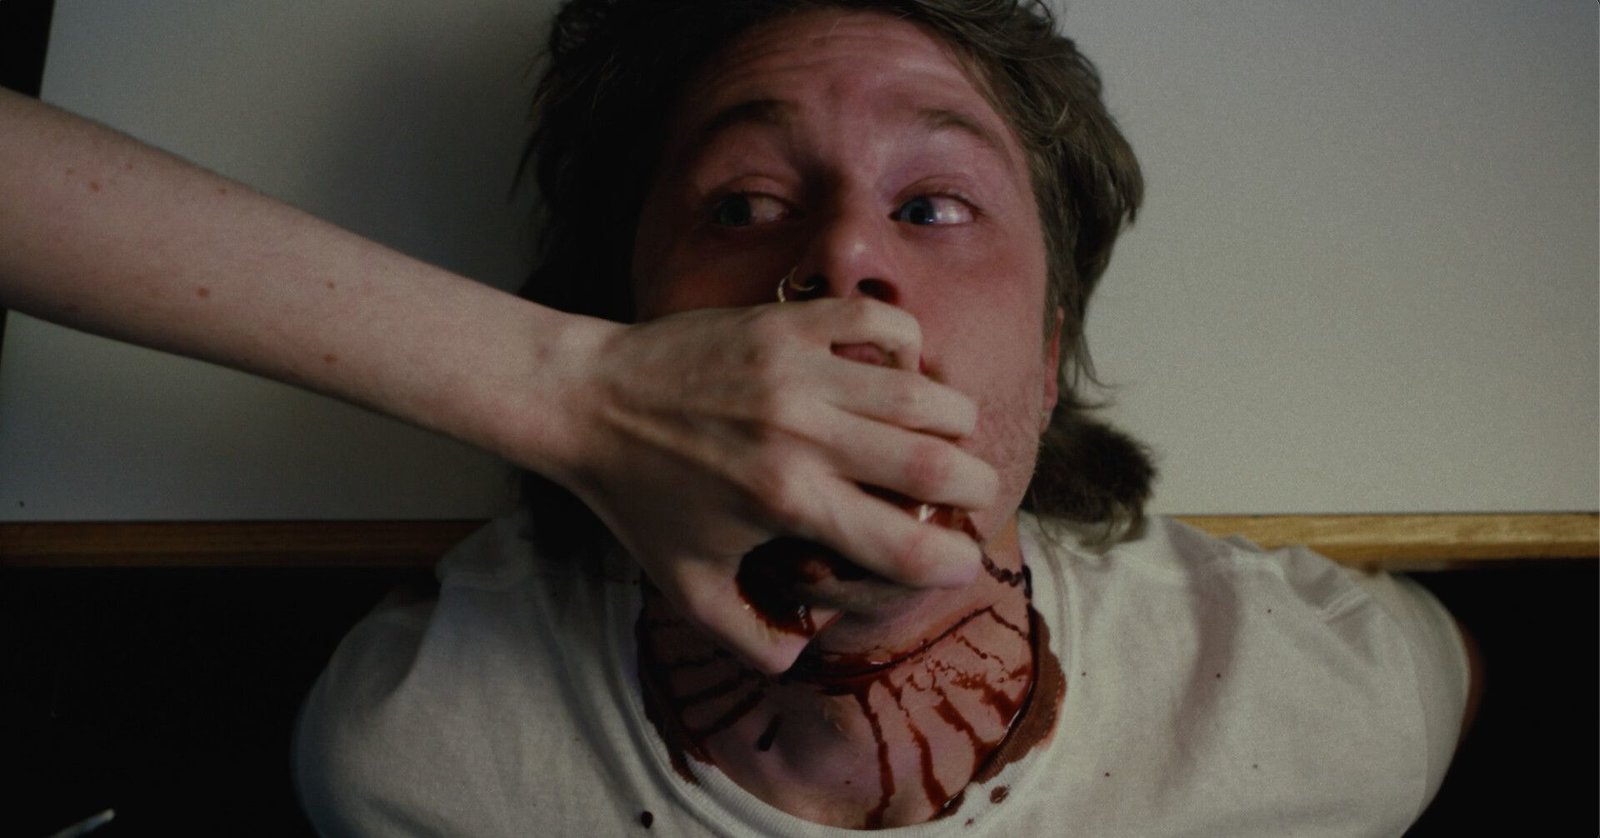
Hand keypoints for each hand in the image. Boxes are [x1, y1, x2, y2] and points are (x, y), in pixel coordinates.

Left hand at [548, 297, 997, 673]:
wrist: (585, 400)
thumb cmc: (639, 497)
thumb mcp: (686, 586)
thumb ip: (748, 636)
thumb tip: (806, 653)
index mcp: (784, 503)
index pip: (901, 545)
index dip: (950, 563)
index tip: (959, 563)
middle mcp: (802, 436)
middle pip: (936, 464)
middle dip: (975, 488)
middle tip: (969, 495)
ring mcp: (798, 371)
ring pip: (924, 390)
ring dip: (954, 420)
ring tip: (946, 437)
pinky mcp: (787, 324)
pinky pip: (883, 323)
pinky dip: (910, 347)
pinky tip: (897, 372)